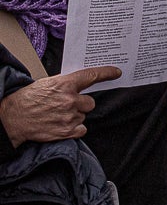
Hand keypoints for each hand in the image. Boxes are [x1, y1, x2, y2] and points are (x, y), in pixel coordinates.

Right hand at [0, 66, 123, 143]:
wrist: (12, 118)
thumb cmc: (27, 99)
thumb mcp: (46, 84)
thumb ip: (65, 83)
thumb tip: (79, 83)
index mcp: (64, 84)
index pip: (91, 76)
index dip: (106, 73)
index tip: (116, 72)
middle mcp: (70, 100)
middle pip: (90, 102)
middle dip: (81, 104)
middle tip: (65, 106)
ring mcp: (69, 116)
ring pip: (83, 116)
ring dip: (74, 116)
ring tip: (56, 115)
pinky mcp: (67, 131)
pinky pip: (81, 129)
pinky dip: (73, 129)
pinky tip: (60, 125)